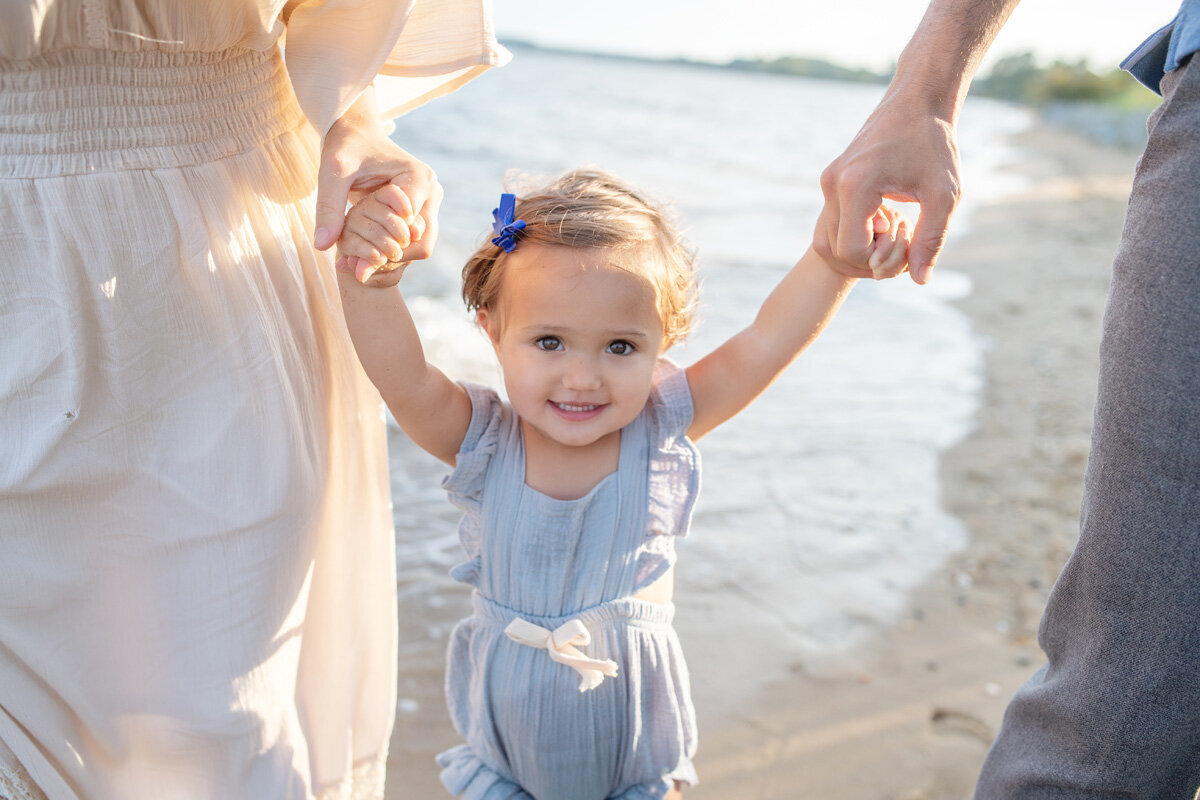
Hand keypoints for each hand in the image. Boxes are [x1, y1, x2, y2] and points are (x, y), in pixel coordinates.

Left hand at [313, 89, 441, 276]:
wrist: (355, 132)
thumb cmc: (345, 146)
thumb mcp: (333, 173)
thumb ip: (329, 207)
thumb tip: (321, 246)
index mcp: (419, 178)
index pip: (410, 229)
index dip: (382, 248)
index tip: (351, 261)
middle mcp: (431, 191)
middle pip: (421, 243)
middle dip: (389, 258)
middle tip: (355, 268)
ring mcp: (429, 202)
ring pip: (419, 246)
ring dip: (390, 258)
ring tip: (356, 263)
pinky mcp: (420, 210)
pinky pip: (412, 241)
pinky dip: (390, 252)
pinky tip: (364, 254)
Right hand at [814, 94, 960, 283]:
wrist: (918, 100)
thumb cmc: (935, 144)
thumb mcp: (944, 196)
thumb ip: (931, 240)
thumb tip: (920, 280)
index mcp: (855, 187)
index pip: (852, 251)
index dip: (882, 259)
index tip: (909, 240)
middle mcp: (833, 184)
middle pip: (838, 249)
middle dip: (872, 256)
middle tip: (906, 235)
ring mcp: (828, 181)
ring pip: (831, 238)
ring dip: (863, 244)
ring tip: (897, 225)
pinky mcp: (832, 179)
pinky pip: (835, 221)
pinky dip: (858, 229)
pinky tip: (887, 214)